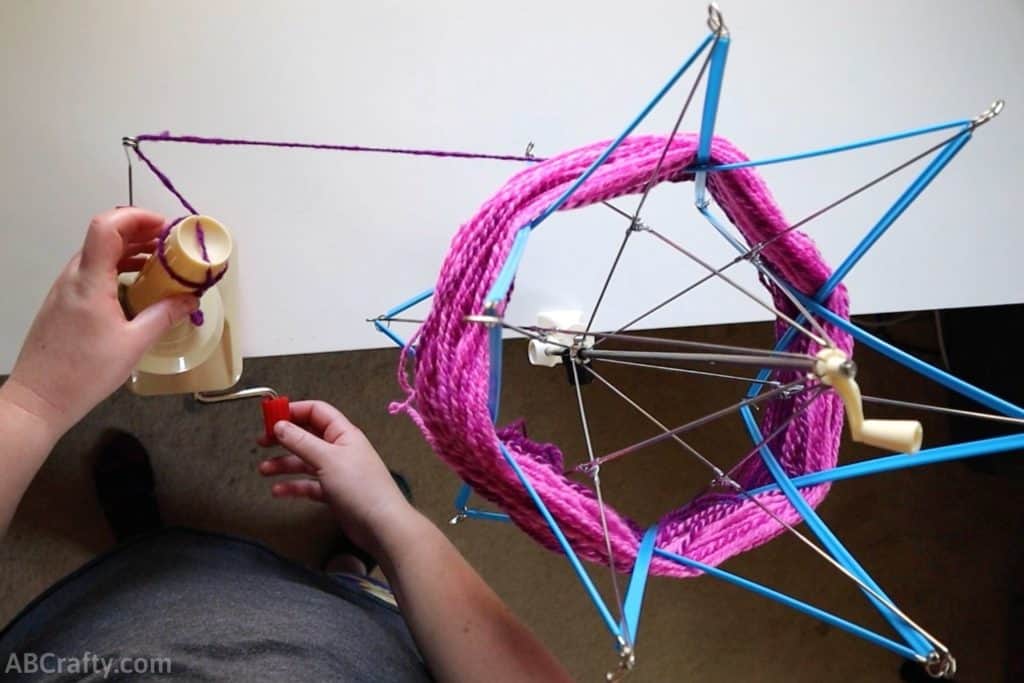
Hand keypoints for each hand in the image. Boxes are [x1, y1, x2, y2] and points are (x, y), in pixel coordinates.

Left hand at [4, 208, 197, 438]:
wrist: (39, 398)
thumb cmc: (85, 372)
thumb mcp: (134, 345)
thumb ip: (164, 316)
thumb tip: (191, 299)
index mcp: (89, 281)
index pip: (107, 227)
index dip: (137, 217)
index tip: (166, 228)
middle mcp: (73, 277)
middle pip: (104, 236)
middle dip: (140, 232)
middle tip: (172, 245)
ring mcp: (64, 289)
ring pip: (98, 254)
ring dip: (129, 251)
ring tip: (160, 264)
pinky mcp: (63, 303)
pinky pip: (92, 272)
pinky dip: (116, 268)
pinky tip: (135, 286)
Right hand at [258, 400, 415, 554]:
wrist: (381, 525)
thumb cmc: (358, 486)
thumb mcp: (327, 459)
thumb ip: (301, 441)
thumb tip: (279, 424)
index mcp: (343, 433)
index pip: (316, 411)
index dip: (293, 411)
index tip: (269, 417)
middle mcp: (340, 449)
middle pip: (307, 436)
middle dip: (284, 438)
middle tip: (261, 442)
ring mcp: (337, 471)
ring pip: (305, 461)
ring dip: (284, 464)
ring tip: (263, 470)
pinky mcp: (333, 492)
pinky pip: (309, 484)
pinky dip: (294, 486)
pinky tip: (277, 491)